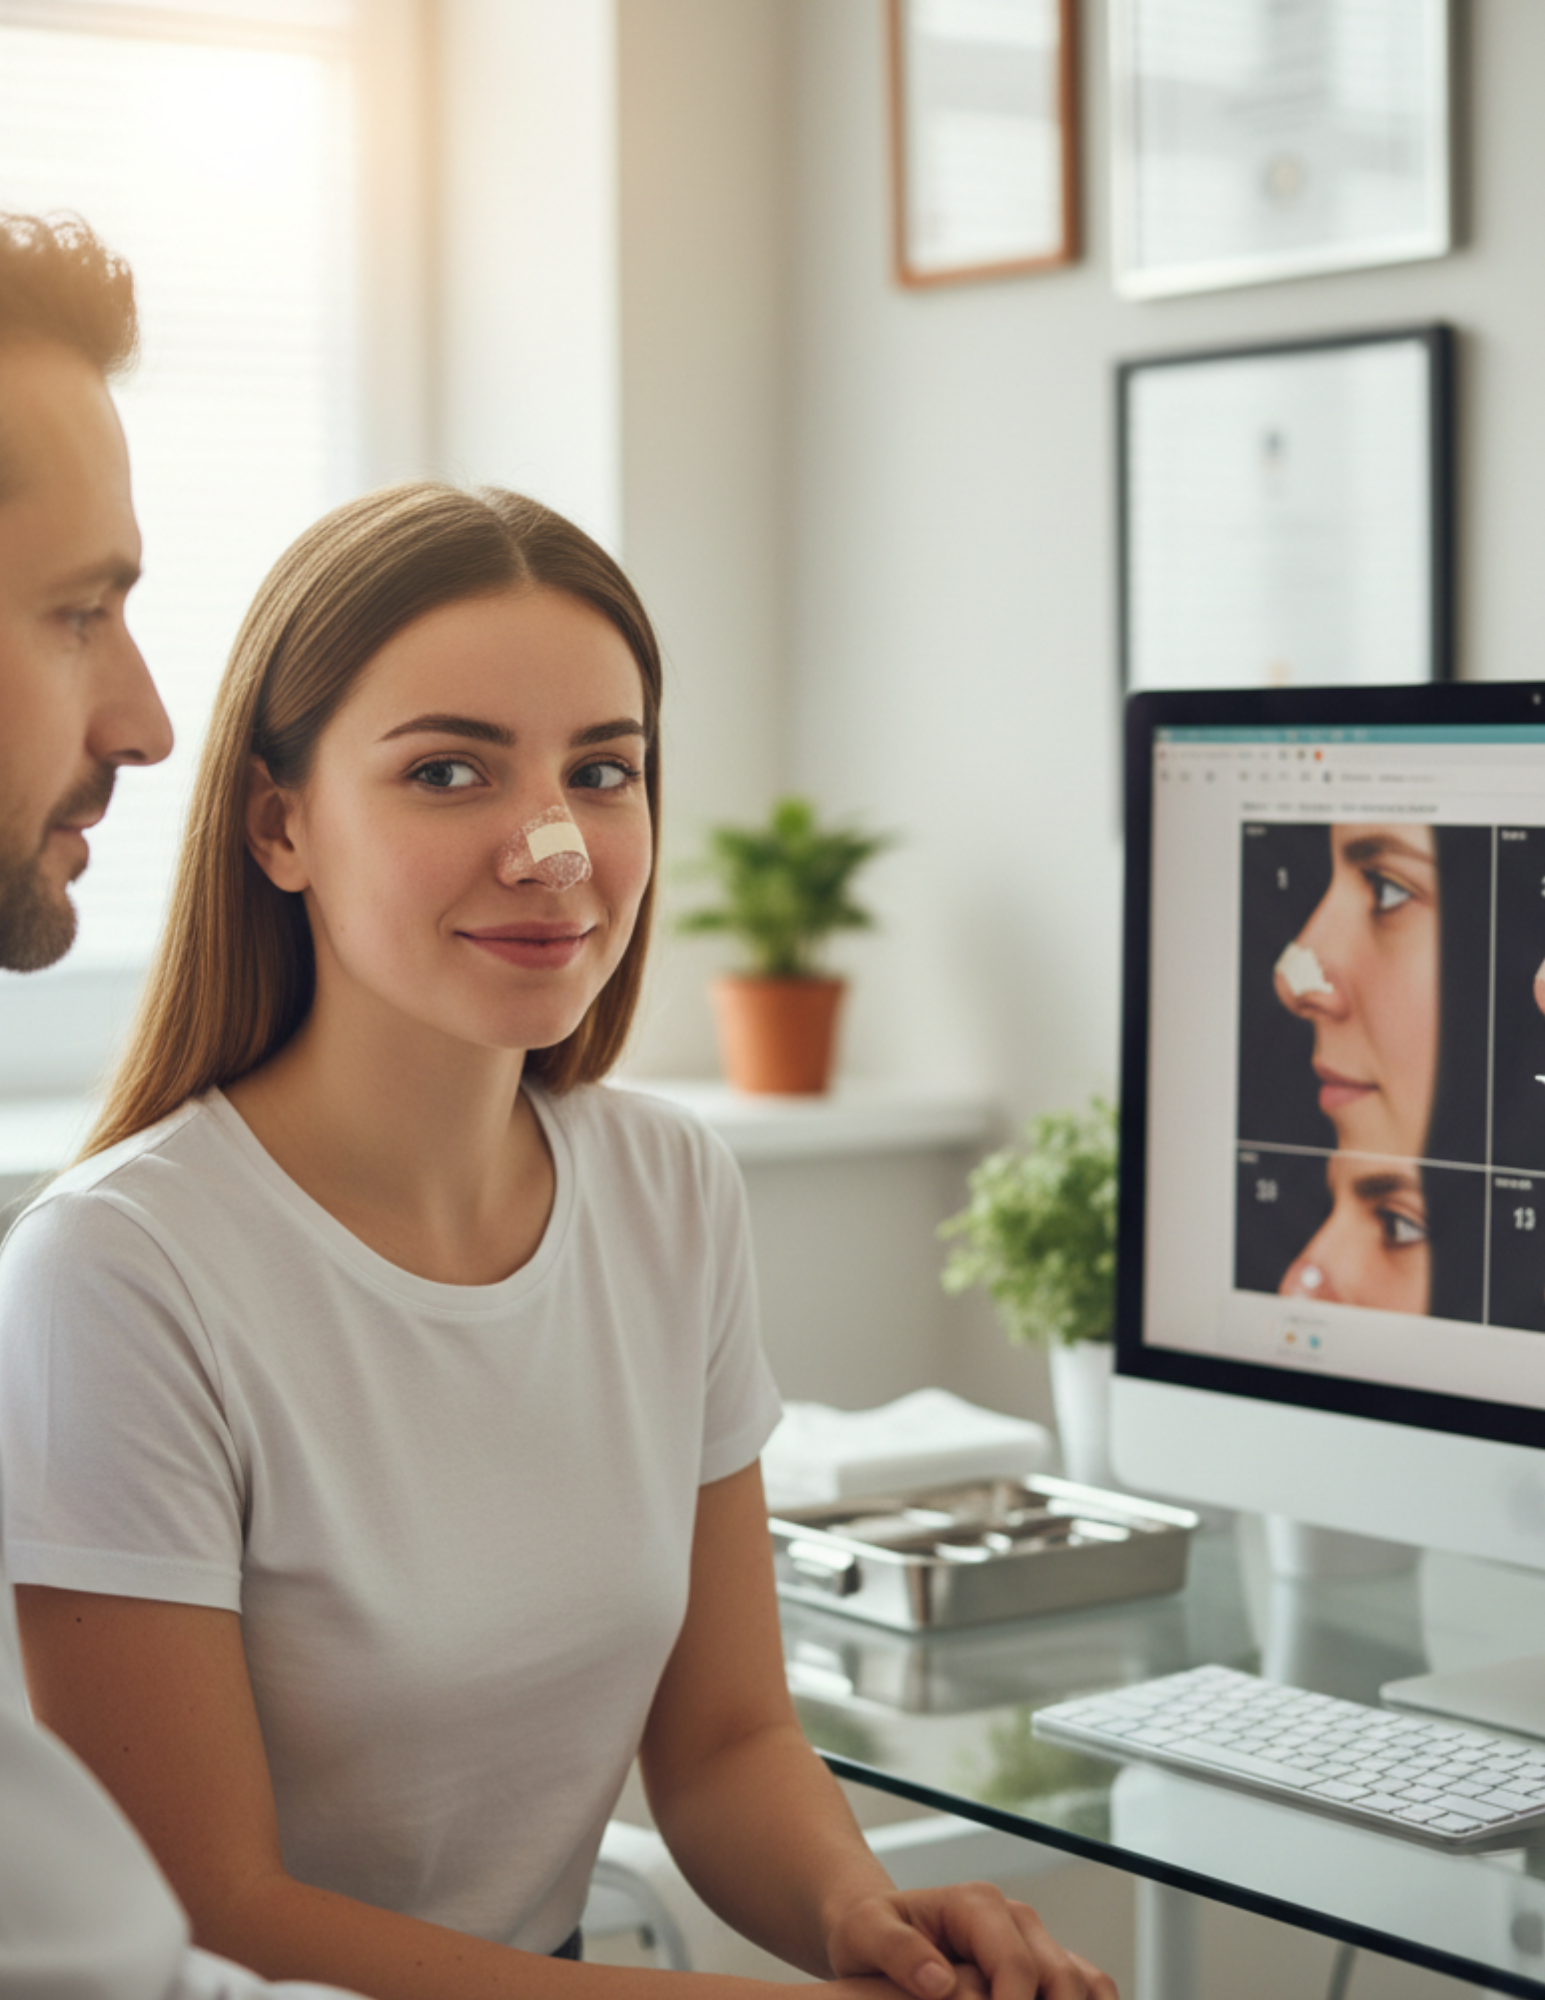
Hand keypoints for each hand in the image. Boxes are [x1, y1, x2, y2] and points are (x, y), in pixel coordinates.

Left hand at [826, 1883, 1116, 1999]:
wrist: (879, 1932)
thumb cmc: (869, 1931)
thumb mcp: (865, 1934)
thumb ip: (898, 1952)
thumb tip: (940, 1983)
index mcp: (977, 1904)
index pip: (1016, 1966)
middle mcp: (1016, 1918)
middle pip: (1062, 1978)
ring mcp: (1036, 1941)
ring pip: (1086, 1984)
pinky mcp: (1045, 1965)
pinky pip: (1090, 1988)